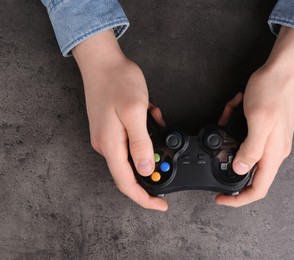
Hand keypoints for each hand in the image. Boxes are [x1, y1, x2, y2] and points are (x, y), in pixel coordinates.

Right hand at [73, 30, 167, 210]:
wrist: (103, 61)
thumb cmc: (118, 82)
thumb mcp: (134, 112)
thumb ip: (140, 144)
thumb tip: (145, 170)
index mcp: (111, 145)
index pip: (126, 183)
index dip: (144, 198)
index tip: (160, 205)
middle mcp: (106, 145)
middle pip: (129, 172)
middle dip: (152, 169)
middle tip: (168, 157)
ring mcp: (108, 136)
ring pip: (133, 153)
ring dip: (150, 145)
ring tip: (157, 121)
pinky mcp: (111, 127)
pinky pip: (132, 139)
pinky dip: (145, 132)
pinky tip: (151, 115)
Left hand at [216, 26, 293, 206]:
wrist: (284, 69)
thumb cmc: (273, 91)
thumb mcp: (259, 121)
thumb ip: (251, 149)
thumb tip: (240, 170)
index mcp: (273, 153)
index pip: (258, 189)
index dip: (238, 199)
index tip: (220, 198)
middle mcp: (274, 150)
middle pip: (249, 169)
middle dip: (229, 156)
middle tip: (218, 140)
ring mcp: (271, 139)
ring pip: (244, 147)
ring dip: (231, 134)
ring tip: (229, 114)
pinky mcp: (266, 127)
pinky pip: (246, 133)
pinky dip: (235, 121)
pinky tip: (236, 106)